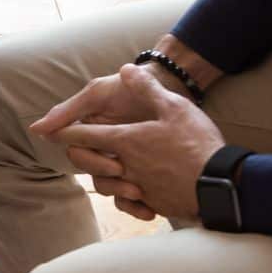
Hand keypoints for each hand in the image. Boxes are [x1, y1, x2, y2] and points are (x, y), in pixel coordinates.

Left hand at [31, 65, 224, 223]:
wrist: (221, 184)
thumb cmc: (197, 143)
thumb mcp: (174, 107)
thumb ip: (147, 88)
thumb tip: (126, 69)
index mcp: (126, 141)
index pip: (85, 136)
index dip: (64, 132)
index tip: (50, 132)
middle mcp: (125, 167)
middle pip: (87, 164)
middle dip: (78, 154)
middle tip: (74, 148)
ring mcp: (138, 188)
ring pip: (104, 186)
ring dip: (101, 176)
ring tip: (105, 168)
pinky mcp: (153, 203)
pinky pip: (128, 204)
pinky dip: (125, 199)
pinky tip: (132, 193)